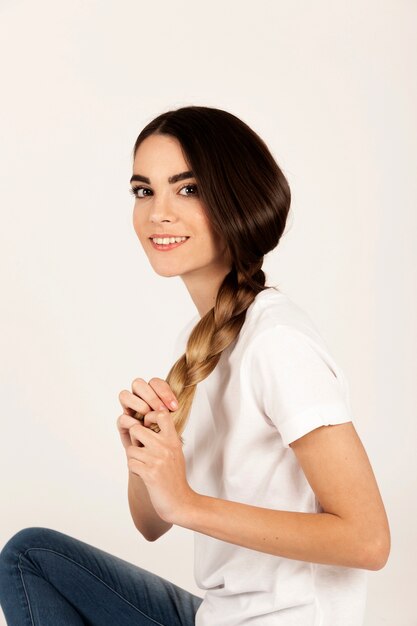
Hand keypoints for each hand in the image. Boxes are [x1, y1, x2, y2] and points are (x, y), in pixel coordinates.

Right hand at [116, 377, 178, 450]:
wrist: (159, 461)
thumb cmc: (167, 440)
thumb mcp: (175, 423)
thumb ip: (173, 411)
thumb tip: (176, 404)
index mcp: (153, 396)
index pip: (155, 383)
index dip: (164, 391)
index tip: (174, 407)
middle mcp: (139, 400)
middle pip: (138, 384)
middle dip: (151, 396)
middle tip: (162, 410)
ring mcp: (129, 411)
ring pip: (124, 395)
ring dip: (139, 404)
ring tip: (148, 416)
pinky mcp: (123, 426)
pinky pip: (122, 418)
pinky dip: (132, 422)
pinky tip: (142, 428)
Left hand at [126, 409, 195, 524]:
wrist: (180, 502)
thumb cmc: (175, 477)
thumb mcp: (175, 452)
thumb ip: (164, 437)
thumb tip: (145, 422)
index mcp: (173, 440)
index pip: (161, 414)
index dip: (149, 416)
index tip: (147, 426)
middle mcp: (165, 447)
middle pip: (136, 429)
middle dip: (134, 440)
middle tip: (141, 450)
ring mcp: (157, 460)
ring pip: (130, 449)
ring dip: (134, 458)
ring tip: (144, 465)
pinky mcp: (150, 473)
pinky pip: (130, 463)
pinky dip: (134, 469)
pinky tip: (144, 474)